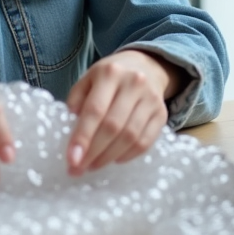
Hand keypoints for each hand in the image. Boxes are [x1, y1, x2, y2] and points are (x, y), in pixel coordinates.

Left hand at [64, 50, 180, 175]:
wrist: (145, 65)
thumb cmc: (109, 76)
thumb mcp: (88, 78)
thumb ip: (77, 99)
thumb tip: (71, 128)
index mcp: (109, 73)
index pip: (95, 109)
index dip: (82, 137)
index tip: (71, 159)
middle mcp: (133, 84)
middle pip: (113, 126)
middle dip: (93, 152)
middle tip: (78, 169)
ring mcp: (150, 99)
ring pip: (130, 136)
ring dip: (109, 157)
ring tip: (93, 166)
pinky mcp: (162, 114)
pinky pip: (146, 141)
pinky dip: (128, 155)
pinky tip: (114, 159)